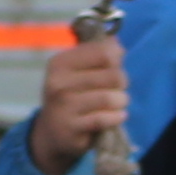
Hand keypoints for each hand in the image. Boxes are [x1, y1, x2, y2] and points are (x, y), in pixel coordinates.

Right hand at [28, 36, 128, 171]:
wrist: (53, 131)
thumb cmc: (73, 96)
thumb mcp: (80, 71)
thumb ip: (99, 55)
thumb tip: (117, 43)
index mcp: (61, 63)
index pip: (104, 52)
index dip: (116, 61)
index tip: (112, 68)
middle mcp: (59, 82)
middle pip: (113, 76)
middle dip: (122, 84)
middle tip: (115, 90)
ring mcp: (64, 105)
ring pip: (112, 98)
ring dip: (121, 102)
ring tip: (115, 104)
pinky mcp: (72, 127)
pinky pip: (107, 118)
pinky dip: (117, 118)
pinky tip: (115, 116)